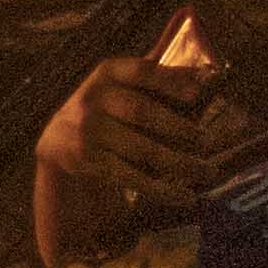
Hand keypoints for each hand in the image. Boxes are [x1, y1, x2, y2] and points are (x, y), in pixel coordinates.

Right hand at [42, 52, 247, 212]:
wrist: (58, 141)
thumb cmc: (107, 109)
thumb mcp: (122, 85)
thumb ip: (157, 78)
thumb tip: (207, 72)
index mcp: (108, 73)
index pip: (141, 71)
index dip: (169, 81)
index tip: (197, 93)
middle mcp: (93, 98)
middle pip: (141, 111)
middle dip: (178, 127)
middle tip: (208, 142)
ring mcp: (88, 130)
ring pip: (141, 149)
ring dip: (179, 163)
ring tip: (207, 171)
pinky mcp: (89, 160)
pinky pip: (131, 176)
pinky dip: (161, 189)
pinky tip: (185, 196)